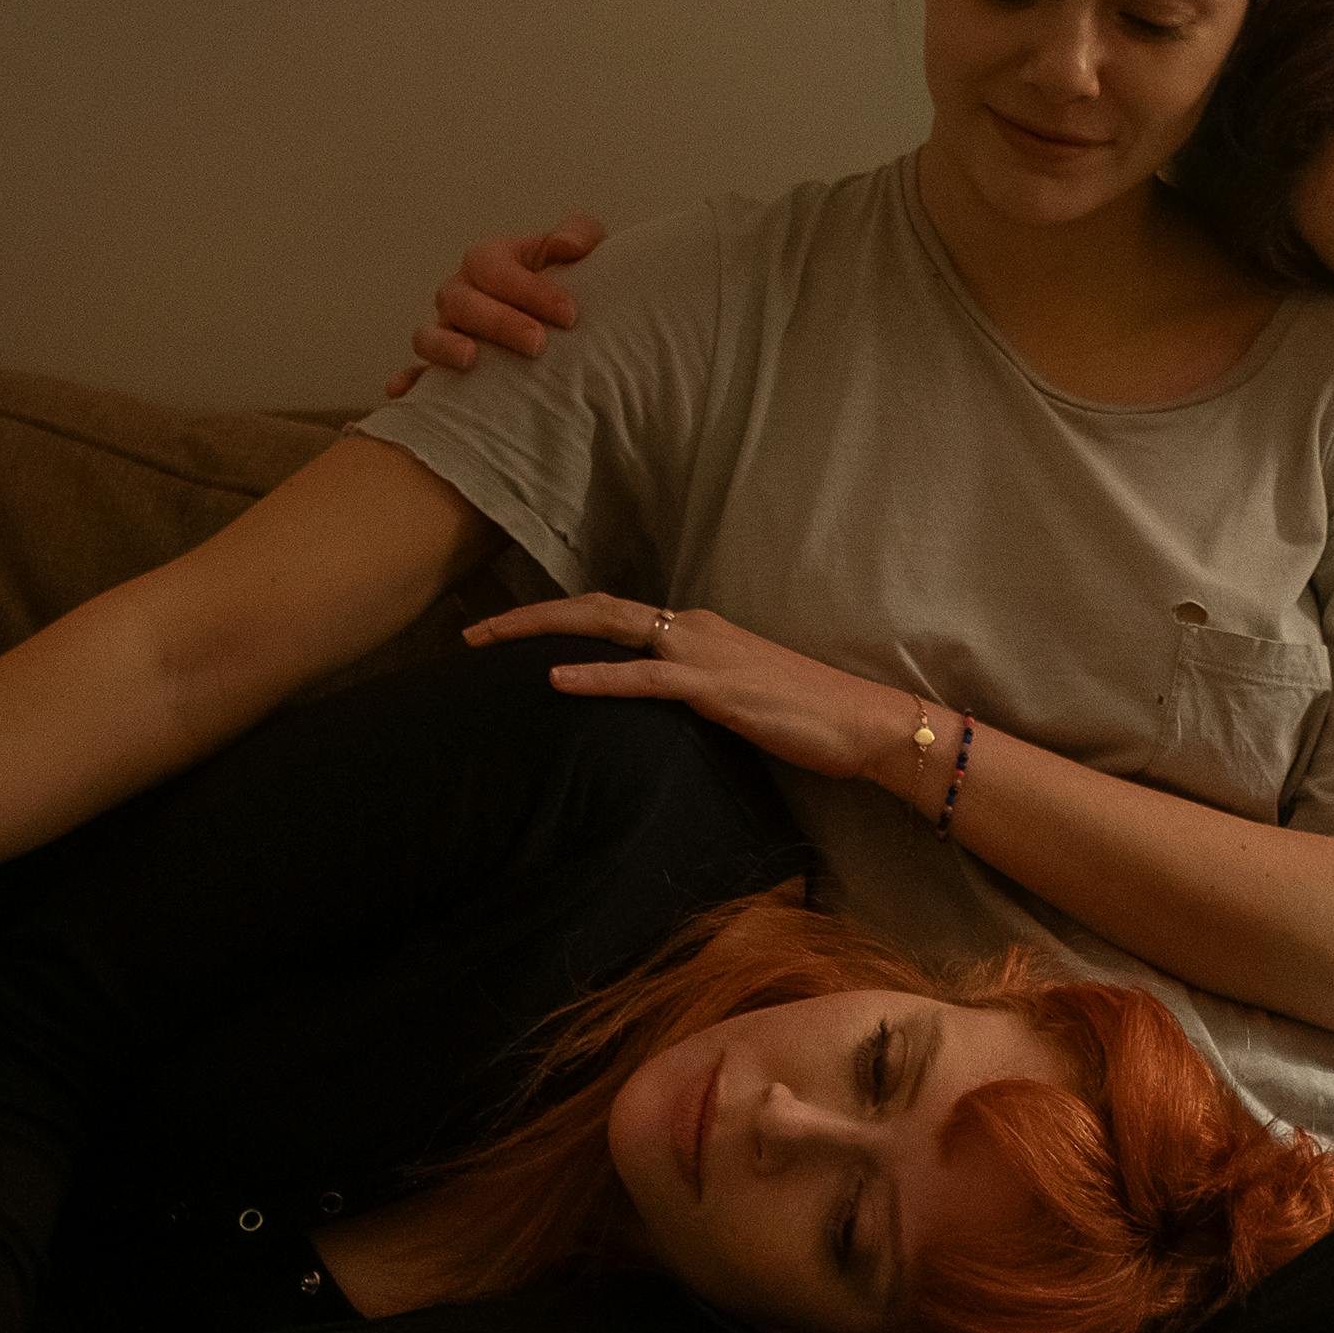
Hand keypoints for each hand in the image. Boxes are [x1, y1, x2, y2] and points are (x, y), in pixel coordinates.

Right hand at [384, 212, 603, 398]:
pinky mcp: (441, 369)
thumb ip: (580, 234)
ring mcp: (445, 332)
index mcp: (488, 262)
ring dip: (444, 346)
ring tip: (472, 360)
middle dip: (498, 322)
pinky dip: (408, 382)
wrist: (566, 326)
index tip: (569, 315)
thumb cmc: (572, 283)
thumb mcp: (583, 251)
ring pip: (427, 335)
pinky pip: (415, 377)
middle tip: (538, 343)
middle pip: (461, 302)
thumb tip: (567, 247)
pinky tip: (404, 393)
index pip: (494, 268)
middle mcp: (460, 294)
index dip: (528, 289)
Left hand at [465, 594, 915, 786]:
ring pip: (607, 628)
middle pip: (594, 609)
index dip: (554, 620)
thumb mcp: (735, 700)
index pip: (611, 615)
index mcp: (694, 630)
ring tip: (488, 645)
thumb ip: (689, 694)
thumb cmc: (806, 717)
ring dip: (541, 633)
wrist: (863, 723)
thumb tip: (649, 711)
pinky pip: (644, 678)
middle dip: (527, 618)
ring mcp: (702, 653)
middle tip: (470, 636)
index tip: (505, 636)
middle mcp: (691, 627)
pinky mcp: (716, 688)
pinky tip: (554, 680)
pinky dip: (595, 676)